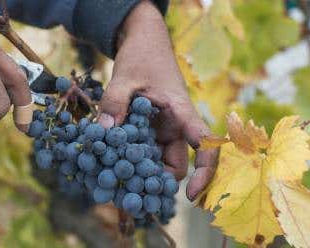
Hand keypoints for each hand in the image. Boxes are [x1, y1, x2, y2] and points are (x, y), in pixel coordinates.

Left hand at [97, 1, 218, 200]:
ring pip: (155, 163)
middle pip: (175, 165)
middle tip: (130, 197)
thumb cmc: (142, 56)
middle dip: (157, 183)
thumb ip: (116, 101)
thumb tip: (104, 132)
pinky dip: (127, 161)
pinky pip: (140, 153)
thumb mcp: (125, 76)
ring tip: (113, 185)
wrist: (141, 44)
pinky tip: (106, 168)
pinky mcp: (145, 132)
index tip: (192, 196)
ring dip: (138, 175)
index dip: (205, 172)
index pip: (206, 145)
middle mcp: (174, 128)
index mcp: (182, 114)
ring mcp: (159, 132)